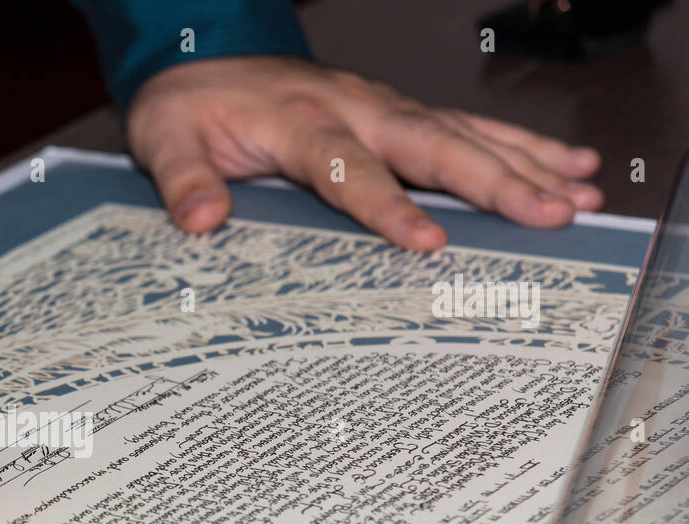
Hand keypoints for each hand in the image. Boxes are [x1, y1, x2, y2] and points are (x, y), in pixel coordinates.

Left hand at [126, 56, 603, 250]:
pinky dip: (518, 144)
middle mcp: (351, 107)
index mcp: (297, 119)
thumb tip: (203, 219)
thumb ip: (182, 180)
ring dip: (524, 163)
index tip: (426, 242)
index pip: (348, 166)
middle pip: (430, 144)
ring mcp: (379, 106)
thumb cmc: (189, 107)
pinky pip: (464, 126)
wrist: (200, 60)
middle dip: (494, 181)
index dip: (387, 205)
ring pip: (462, 132)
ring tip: (581, 195)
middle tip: (550, 214)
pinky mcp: (394, 112)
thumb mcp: (164, 141)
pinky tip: (566, 163)